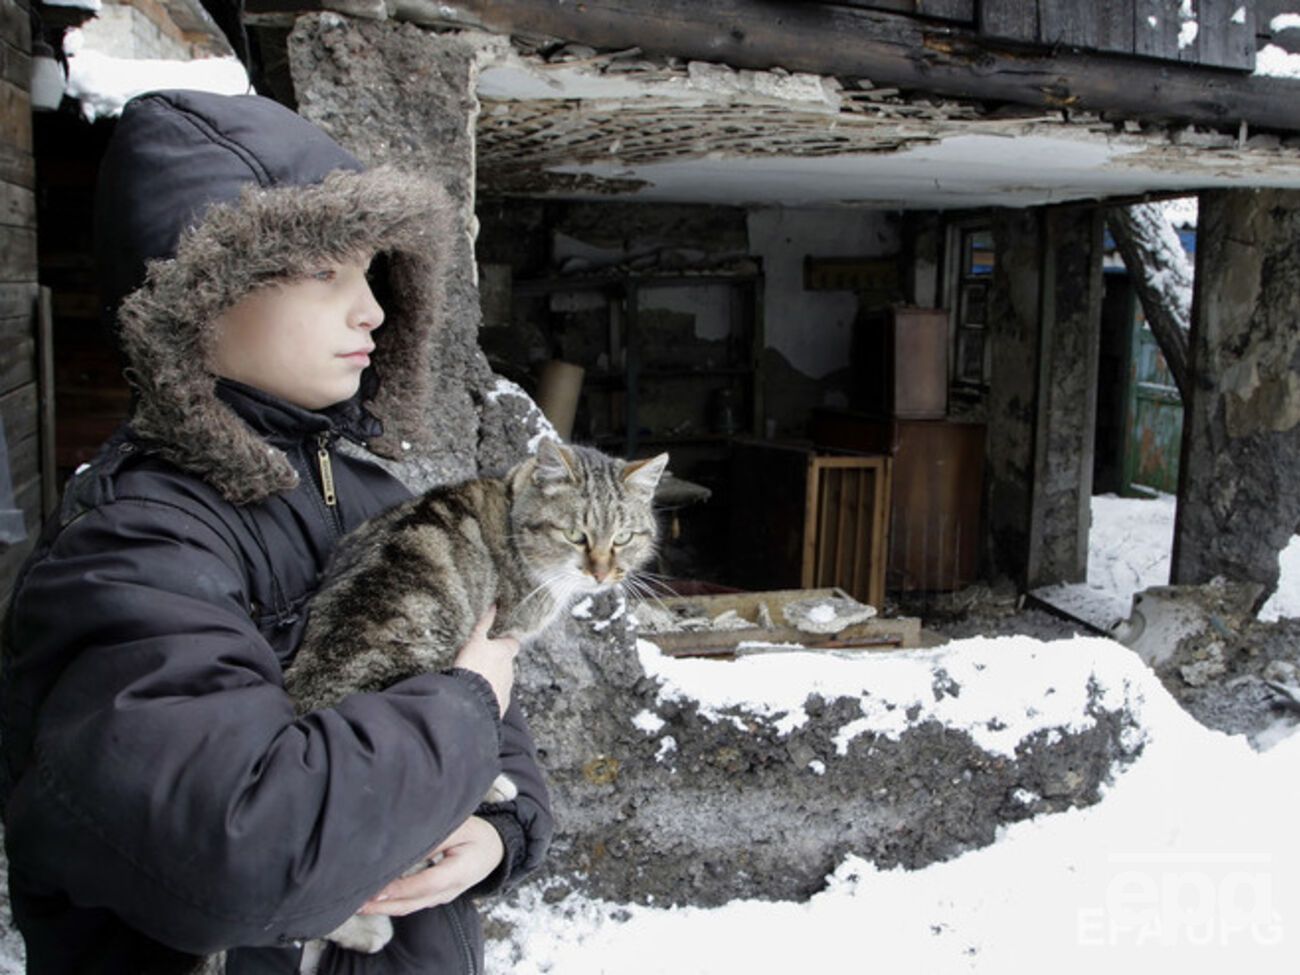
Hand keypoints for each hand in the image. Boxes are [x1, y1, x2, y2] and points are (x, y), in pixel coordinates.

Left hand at [358, 817, 504, 915]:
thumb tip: (407, 843)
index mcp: (459, 872)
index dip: (403, 887)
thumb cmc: (478, 835)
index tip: (380, 888)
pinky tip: (377, 899)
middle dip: (385, 904)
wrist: (496, 851)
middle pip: (414, 902)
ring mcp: (443, 896)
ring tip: (360, 904)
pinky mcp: (436, 896)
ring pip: (411, 906)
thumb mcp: (463, 828)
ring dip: (385, 907)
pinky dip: (394, 903)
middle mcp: (450, 890)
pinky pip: (413, 903)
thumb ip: (437, 837)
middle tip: (358, 903)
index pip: (427, 883)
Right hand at [453, 606, 518, 716]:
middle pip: (506, 663)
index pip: (513, 643)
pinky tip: (476, 695)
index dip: (507, 642)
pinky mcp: (500, 705)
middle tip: (479, 662)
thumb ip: (484, 623)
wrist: (471, 700)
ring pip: (500, 681)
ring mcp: (507, 688)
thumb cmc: (473, 666)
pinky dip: (488, 695)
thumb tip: (493, 606)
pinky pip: (495, 697)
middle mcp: (510, 670)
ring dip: (491, 679)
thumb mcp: (475, 640)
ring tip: (474, 680)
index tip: (500, 641)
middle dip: (496, 662)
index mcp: (506, 653)